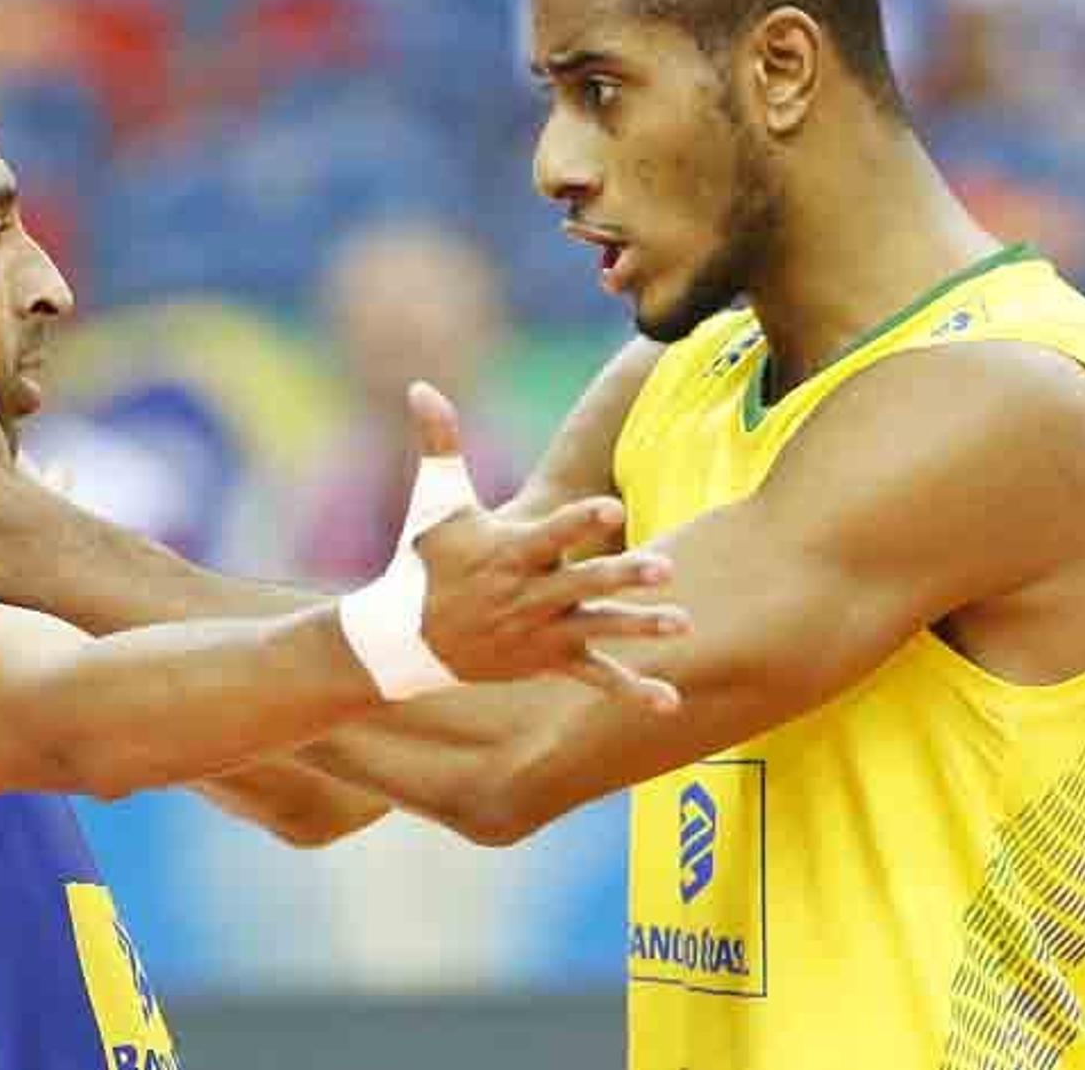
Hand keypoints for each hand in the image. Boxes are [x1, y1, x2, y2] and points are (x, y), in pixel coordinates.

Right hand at [405, 383, 684, 713]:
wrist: (403, 640)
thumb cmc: (422, 562)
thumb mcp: (434, 502)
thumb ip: (439, 442)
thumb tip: (419, 385)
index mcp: (508, 552)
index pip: (549, 534)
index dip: (579, 521)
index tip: (612, 507)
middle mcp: (528, 595)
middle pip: (582, 585)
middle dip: (622, 576)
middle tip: (664, 566)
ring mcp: (540, 632)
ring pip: (597, 630)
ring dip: (639, 628)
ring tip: (681, 623)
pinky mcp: (548, 661)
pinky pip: (594, 679)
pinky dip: (630, 690)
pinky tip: (670, 701)